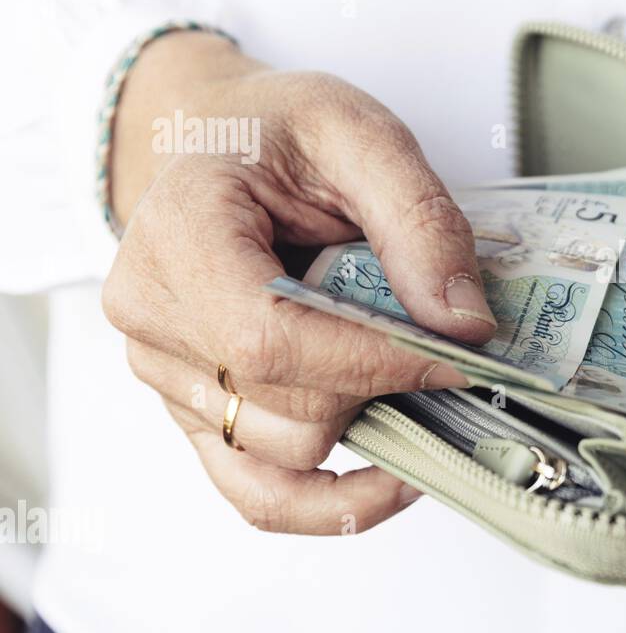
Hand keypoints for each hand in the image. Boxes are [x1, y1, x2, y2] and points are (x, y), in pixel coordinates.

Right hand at [102, 32, 496, 533]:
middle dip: (385, 388)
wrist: (215, 141)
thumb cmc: (276, 130)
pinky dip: (329, 502)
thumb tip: (466, 324)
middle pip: (285, 407)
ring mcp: (165, 372)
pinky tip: (393, 477)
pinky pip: (255, 492)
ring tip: (418, 378)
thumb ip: (419, 220)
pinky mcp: (193, 410)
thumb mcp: (360, 134)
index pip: (269, 339)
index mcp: (178, 232)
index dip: (376, 362)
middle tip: (453, 353)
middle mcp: (151, 315)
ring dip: (367, 428)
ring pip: (282, 456)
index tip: (462, 356)